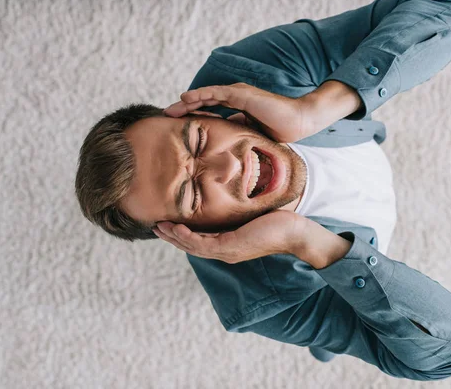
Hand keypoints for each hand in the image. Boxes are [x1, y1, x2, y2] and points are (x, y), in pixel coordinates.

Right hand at [152, 210, 308, 263]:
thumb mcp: (251, 215)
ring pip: (193, 247)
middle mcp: (225, 252)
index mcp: (228, 245)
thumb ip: (236, 212)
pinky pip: (203, 243)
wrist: (296, 233)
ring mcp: (228, 251)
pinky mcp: (232, 246)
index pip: (198, 242)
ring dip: (174, 238)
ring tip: (159, 227)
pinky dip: (188, 237)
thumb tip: (227, 198)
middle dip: (171, 238)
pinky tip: (176, 228)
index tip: (165, 224)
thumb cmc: (278, 222)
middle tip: (154, 227)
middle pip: (191, 247)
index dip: (180, 235)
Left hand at [163, 82, 315, 142]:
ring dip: (187, 102)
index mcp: (238, 107)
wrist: (298, 121)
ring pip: (206, 96)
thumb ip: (240, 133)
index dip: (195, 116)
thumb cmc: (281, 130)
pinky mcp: (242, 94)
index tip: (178, 125)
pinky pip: (216, 93)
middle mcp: (235, 97)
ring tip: (170, 108)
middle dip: (185, 109)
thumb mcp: (253, 134)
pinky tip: (186, 98)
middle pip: (204, 102)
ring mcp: (238, 94)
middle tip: (166, 116)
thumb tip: (226, 142)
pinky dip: (200, 95)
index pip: (211, 110)